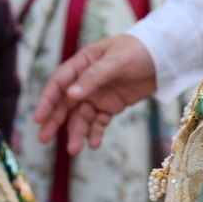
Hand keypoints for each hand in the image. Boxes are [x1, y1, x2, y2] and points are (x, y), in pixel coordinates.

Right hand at [32, 34, 157, 153]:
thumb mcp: (115, 61)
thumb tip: (70, 95)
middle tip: (43, 139)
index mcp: (82, 64)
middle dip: (55, 121)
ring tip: (75, 150)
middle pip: (65, 104)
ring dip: (77, 132)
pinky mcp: (111, 106)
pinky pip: (99, 122)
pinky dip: (95, 133)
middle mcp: (85, 81)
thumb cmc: (137, 51)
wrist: (164, 58)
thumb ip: (93, 77)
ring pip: (81, 117)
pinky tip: (94, 144)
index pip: (59, 84)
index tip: (38, 118)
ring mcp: (98, 95)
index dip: (47, 101)